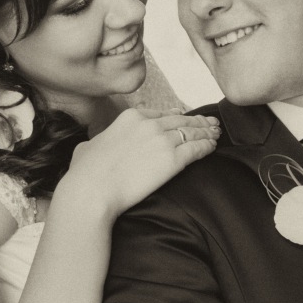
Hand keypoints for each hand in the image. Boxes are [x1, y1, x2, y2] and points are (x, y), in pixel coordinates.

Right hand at [59, 108, 219, 218]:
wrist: (92, 190)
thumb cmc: (86, 173)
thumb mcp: (89, 146)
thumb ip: (100, 140)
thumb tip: (94, 144)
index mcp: (130, 117)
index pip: (161, 112)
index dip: (176, 115)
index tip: (184, 116)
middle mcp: (149, 124)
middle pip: (181, 120)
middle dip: (197, 121)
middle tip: (210, 123)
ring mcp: (163, 140)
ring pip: (192, 132)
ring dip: (206, 132)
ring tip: (216, 133)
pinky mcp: (173, 159)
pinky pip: (196, 149)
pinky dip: (207, 146)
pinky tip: (213, 147)